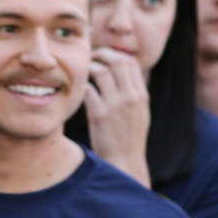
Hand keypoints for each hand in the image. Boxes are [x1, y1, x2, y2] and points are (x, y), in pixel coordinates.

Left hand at [84, 47, 150, 186]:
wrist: (124, 162)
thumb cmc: (128, 138)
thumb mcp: (139, 113)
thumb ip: (133, 94)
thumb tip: (122, 76)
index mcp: (141, 94)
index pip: (130, 62)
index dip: (114, 55)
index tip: (102, 58)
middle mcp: (131, 97)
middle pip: (117, 60)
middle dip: (100, 55)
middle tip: (88, 59)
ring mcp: (116, 105)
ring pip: (101, 71)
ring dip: (88, 67)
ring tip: (80, 72)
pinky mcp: (99, 115)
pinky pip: (87, 90)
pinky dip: (80, 85)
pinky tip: (75, 89)